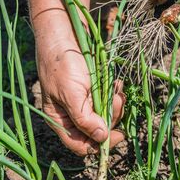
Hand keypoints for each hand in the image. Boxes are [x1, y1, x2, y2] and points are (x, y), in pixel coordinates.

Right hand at [22, 0, 125, 155]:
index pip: (81, 145)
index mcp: (61, 120)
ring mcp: (84, 103)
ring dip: (115, 104)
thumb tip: (101, 138)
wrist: (65, 34)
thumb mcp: (71, 93)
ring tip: (117, 89)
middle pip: (98, 131)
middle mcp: (72, 115)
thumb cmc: (63, 64)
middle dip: (111, 117)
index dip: (100, 145)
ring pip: (106, 115)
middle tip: (117, 100)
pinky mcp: (94, 91)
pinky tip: (116, 83)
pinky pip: (109, 100)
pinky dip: (115, 94)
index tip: (118, 134)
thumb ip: (84, 118)